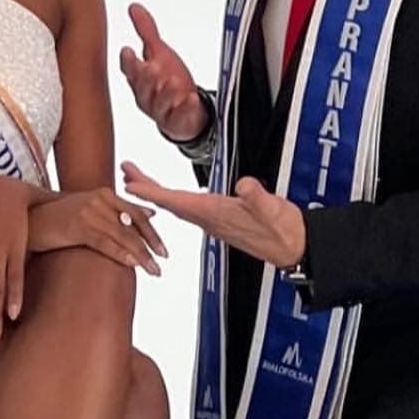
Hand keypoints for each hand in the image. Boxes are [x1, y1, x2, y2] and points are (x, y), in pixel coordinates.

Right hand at [28, 188, 167, 273]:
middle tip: (162, 262)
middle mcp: (99, 199)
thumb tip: (149, 213)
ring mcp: (89, 212)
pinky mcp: (78, 226)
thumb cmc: (58, 217)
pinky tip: (132, 265)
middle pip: (133, 225)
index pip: (136, 213)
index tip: (162, 250)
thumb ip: (116, 211)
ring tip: (153, 270)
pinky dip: (121, 254)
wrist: (29, 218)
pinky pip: (105, 242)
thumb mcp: (89, 208)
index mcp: (104, 194)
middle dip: (151, 245)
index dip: (152, 233)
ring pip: (123, 236)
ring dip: (141, 255)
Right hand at [118, 4, 206, 142]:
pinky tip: (190, 98)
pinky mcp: (177, 121)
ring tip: (172, 83)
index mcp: (139, 79)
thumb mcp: (159, 52)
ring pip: (159, 104)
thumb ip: (146, 31)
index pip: (129, 70)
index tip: (128, 50)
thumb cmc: (169, 80)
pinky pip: (180, 117)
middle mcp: (147, 96)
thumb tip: (134, 7)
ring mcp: (162, 111)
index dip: (128, 62)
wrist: (185, 110)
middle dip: (146, 79)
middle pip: (142, 88)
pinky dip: (185, 108)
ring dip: (165, 93)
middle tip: (152, 67)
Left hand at [120, 162, 305, 269]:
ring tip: (138, 180)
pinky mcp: (220, 220)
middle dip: (144, 187)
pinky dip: (172, 199)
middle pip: (167, 202)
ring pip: (175, 205)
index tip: (129, 183)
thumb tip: (244, 185)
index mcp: (214, 212)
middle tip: (124, 170)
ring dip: (155, 192)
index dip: (150, 191)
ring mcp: (213, 221)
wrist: (294, 248)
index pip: (174, 200)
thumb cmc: (283, 230)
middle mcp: (208, 218)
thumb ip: (258, 197)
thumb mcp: (273, 209)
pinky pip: (186, 208)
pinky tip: (169, 196)